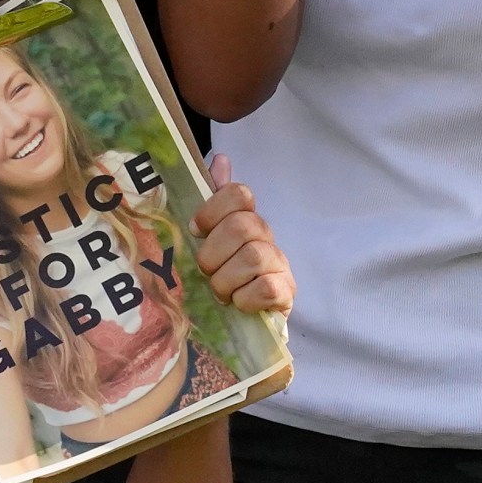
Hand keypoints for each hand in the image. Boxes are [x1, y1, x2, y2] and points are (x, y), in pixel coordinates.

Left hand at [192, 154, 293, 313]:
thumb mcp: (208, 242)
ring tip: (220, 293)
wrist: (242, 323)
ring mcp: (279, 264)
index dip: (212, 210)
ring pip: (253, 257)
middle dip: (213, 254)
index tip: (195, 230)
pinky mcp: (286, 293)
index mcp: (245, 220)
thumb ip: (212, 202)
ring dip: (225, 280)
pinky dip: (245, 298)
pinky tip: (239, 303)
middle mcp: (266, 237)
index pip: (239, 194)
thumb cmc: (222, 278)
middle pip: (243, 226)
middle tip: (205, 271)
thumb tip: (221, 159)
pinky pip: (266, 287)